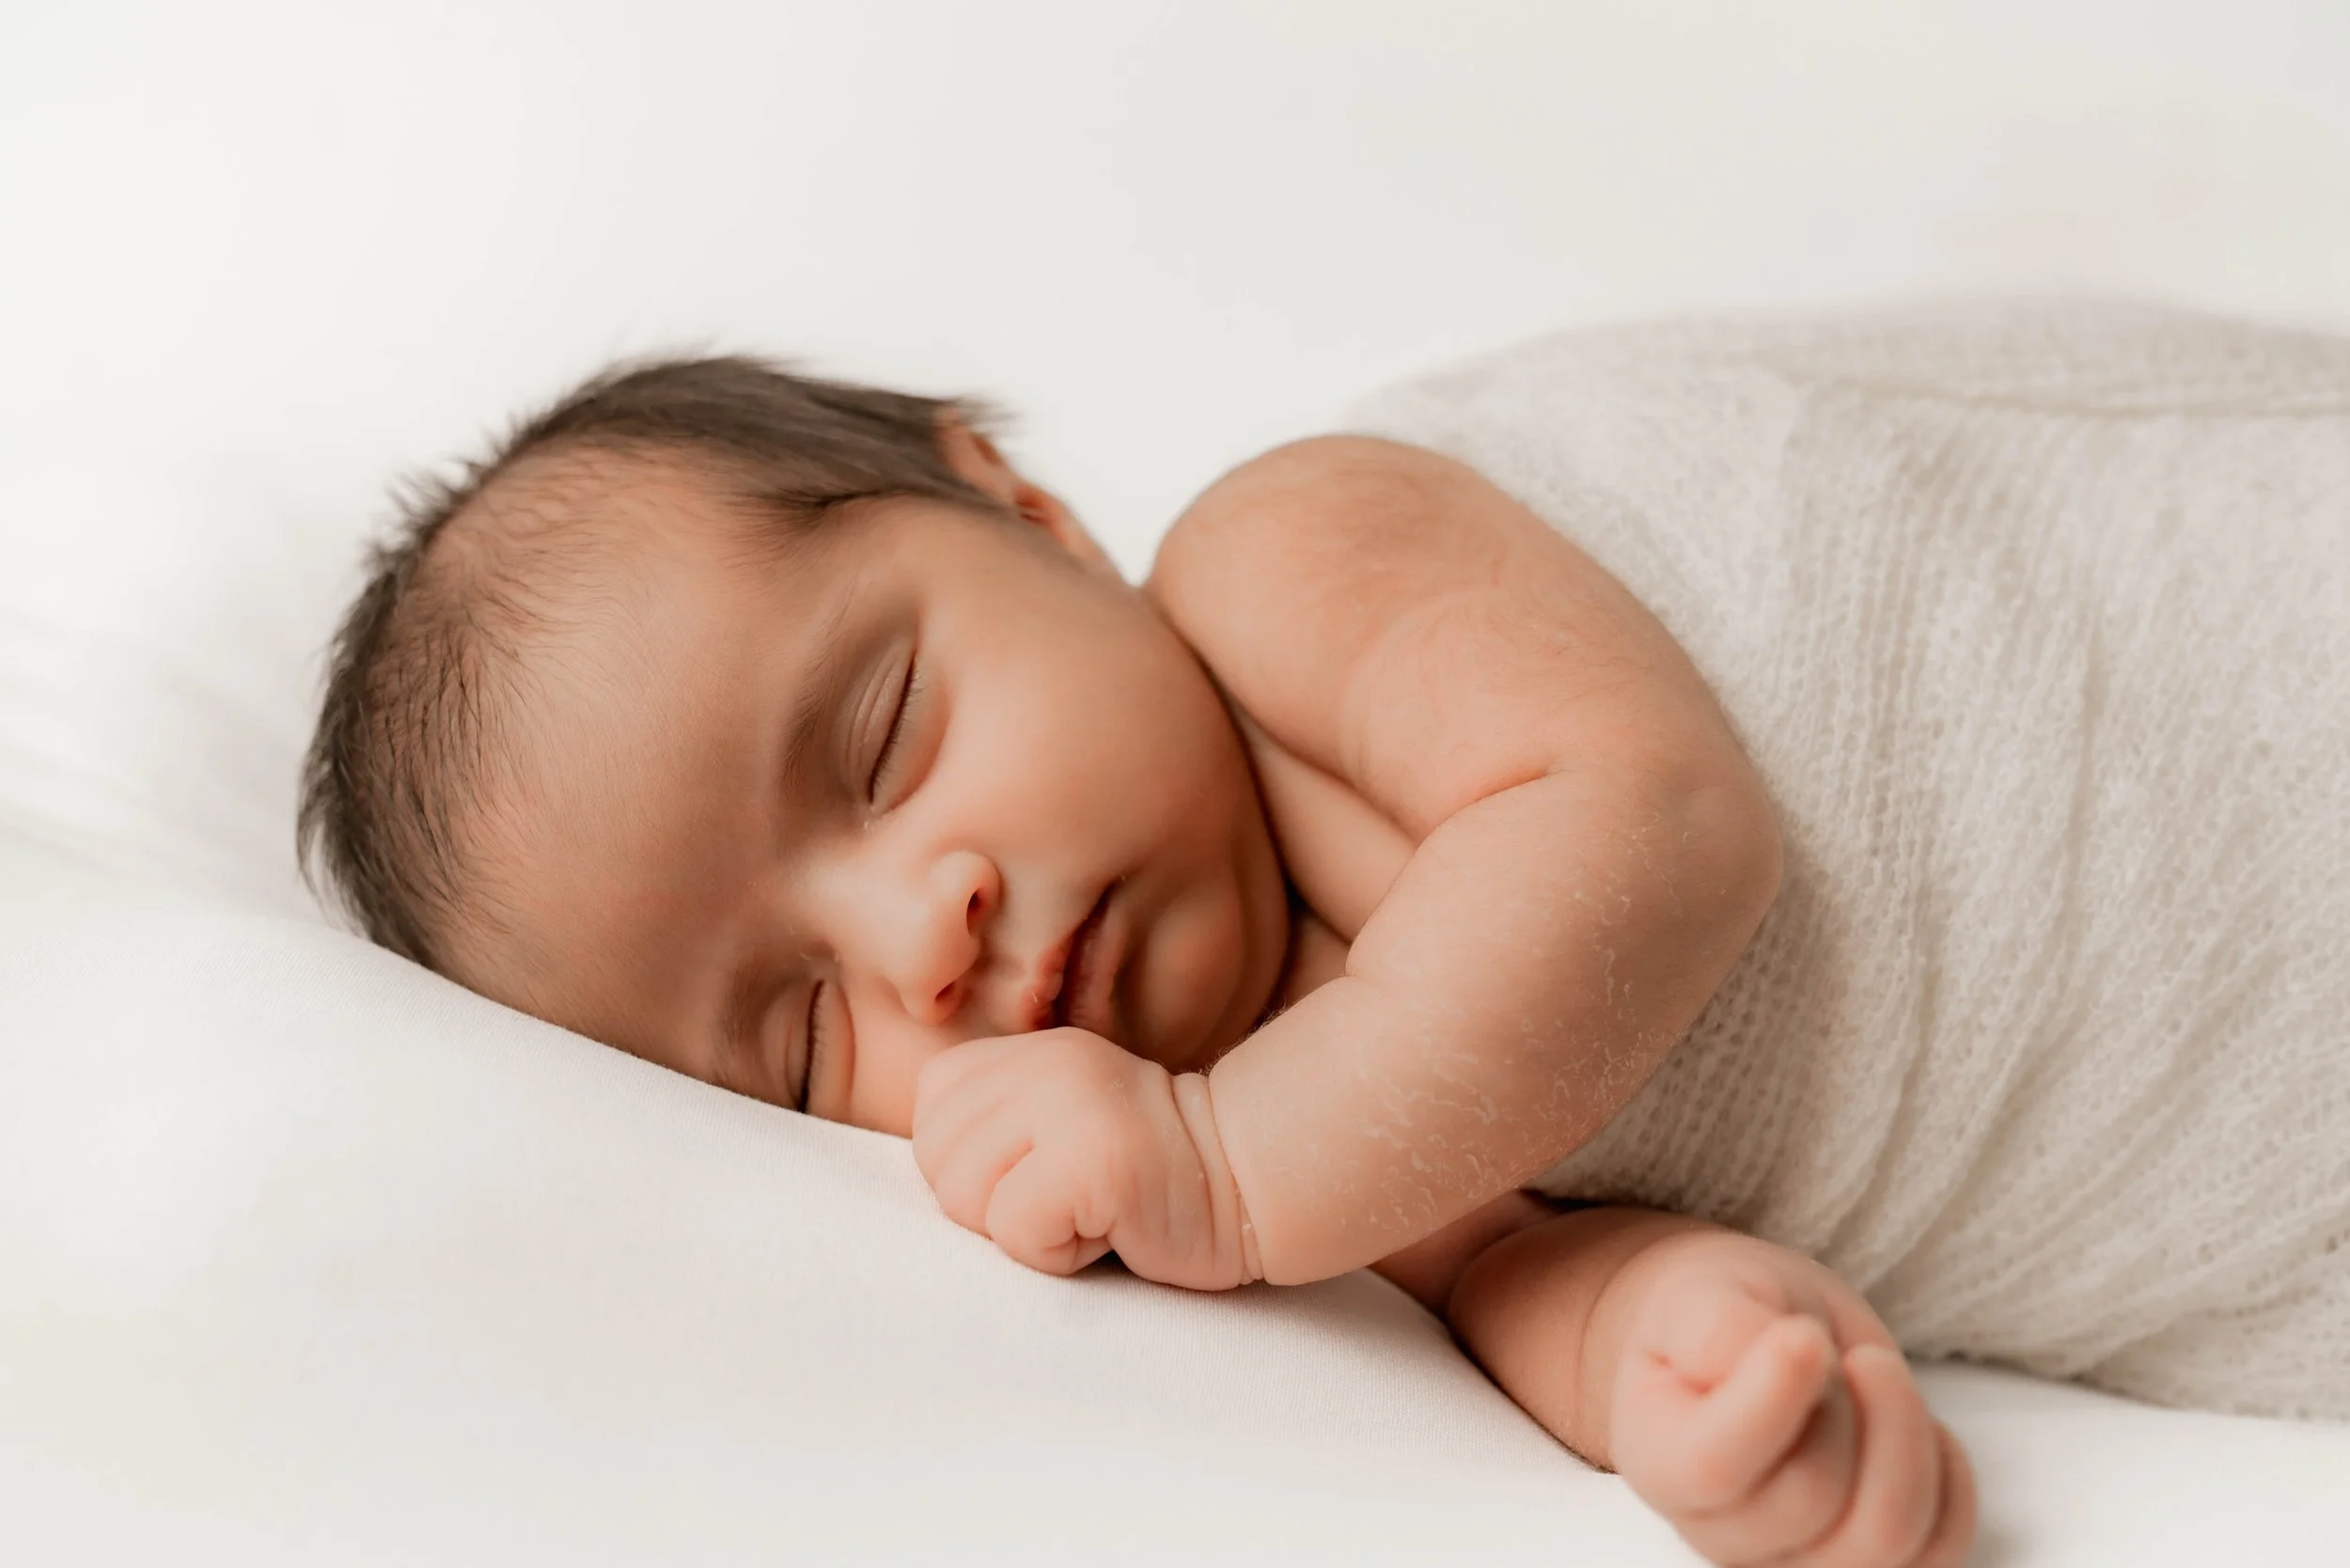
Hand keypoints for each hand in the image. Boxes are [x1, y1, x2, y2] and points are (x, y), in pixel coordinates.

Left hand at [911, 1027, 1260, 1290]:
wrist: (1248, 1184)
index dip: (971, 1167)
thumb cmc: (1144, 1178)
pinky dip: (1056, 1255)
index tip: (1042, 1172)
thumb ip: (994, 1125)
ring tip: (1087, 1212)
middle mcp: (1044, 1065)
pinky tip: (1108, 1231)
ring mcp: (1070, 1106)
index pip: (930, 1113)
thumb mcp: (1058, 1121)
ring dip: (1023, 1232)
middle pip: (936, 1161)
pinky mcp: (1096, 1161)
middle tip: (1065, 1200)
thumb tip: (930, 1174)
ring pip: (965, 1198)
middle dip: (988, 1206)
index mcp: (1027, 1053)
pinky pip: (1015, 1230)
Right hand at [1605, 1235, 1975, 1567]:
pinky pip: (1937, 1553)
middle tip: (1825, 1341)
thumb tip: (1796, 1358)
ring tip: (1874, 1372)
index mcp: (1660, 1459)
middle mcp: (1721, 1534)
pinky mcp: (1865, 1565)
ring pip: (1885, 1539)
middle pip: (1810, 1499)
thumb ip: (1724, 1328)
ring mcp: (1796, 1563)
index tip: (1804, 1332)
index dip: (1774, 1400)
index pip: (1713, 1466)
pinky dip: (1948, 1480)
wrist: (1743, 1349)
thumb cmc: (1719, 1317)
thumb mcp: (1704, 1292)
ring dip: (1904, 1435)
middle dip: (1845, 1402)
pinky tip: (1918, 1426)